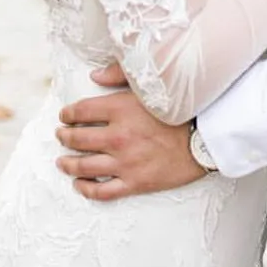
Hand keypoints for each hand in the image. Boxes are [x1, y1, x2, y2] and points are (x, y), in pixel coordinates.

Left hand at [55, 63, 204, 199]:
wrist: (205, 140)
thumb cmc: (181, 111)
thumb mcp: (151, 87)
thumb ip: (120, 76)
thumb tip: (94, 76)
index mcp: (120, 109)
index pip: (81, 111)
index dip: (68, 113)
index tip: (65, 115)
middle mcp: (118, 136)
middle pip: (77, 139)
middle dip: (65, 137)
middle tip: (62, 135)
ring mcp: (124, 162)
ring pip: (83, 167)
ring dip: (68, 164)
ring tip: (63, 162)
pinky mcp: (134, 182)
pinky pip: (101, 191)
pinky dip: (86, 189)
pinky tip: (79, 184)